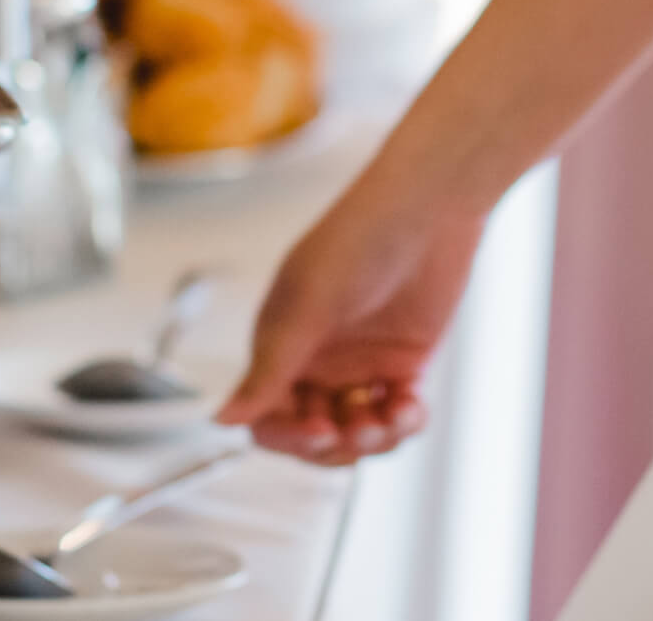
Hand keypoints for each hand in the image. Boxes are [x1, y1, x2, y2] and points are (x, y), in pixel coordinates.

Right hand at [215, 192, 488, 463]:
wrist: (428, 209)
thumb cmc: (359, 237)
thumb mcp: (307, 306)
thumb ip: (269, 368)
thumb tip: (223, 418)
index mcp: (280, 345)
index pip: (267, 416)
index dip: (288, 436)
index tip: (318, 434)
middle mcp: (317, 360)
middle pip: (312, 434)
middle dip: (335, 444)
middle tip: (358, 431)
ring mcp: (361, 364)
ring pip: (357, 433)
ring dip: (373, 439)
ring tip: (390, 420)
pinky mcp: (403, 363)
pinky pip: (398, 416)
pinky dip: (405, 423)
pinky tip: (411, 408)